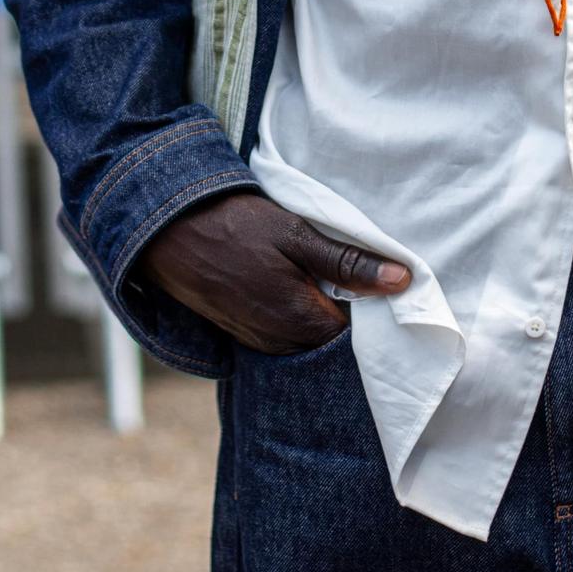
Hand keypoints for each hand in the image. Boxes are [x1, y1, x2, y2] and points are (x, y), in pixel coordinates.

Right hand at [136, 189, 410, 354]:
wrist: (170, 231)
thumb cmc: (236, 227)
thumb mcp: (298, 235)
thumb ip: (349, 263)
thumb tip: (402, 280)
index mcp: (300, 321)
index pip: (359, 335)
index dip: (375, 309)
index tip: (384, 282)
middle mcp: (280, 344)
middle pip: (335, 341)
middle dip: (351, 313)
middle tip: (359, 274)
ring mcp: (259, 343)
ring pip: (310, 339)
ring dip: (323, 312)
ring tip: (326, 276)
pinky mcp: (245, 336)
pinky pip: (286, 336)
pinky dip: (299, 316)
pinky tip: (298, 286)